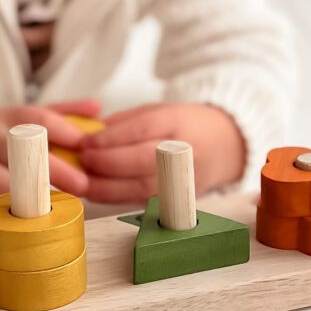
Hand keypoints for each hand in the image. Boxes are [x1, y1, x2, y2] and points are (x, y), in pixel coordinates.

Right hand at [0, 98, 100, 213]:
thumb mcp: (24, 118)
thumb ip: (63, 113)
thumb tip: (98, 108)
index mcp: (6, 118)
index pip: (38, 120)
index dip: (66, 134)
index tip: (89, 148)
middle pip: (23, 154)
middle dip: (56, 172)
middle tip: (83, 184)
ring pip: (5, 186)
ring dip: (34, 199)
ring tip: (60, 205)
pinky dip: (16, 216)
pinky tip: (37, 221)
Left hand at [78, 102, 245, 206]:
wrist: (227, 145)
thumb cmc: (186, 124)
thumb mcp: (158, 110)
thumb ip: (124, 122)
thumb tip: (87, 135)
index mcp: (177, 122)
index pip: (143, 130)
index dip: (111, 138)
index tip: (85, 142)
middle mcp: (183, 151)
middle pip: (143, 160)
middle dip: (107, 163)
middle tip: (83, 161)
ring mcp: (183, 177)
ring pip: (142, 187)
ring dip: (107, 187)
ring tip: (83, 182)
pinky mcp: (179, 197)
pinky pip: (143, 200)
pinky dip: (117, 198)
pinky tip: (97, 192)